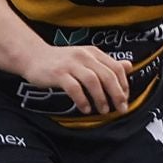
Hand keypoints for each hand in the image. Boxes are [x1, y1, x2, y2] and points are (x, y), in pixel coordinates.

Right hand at [14, 43, 131, 115]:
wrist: (33, 57)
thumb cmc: (62, 61)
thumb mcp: (86, 59)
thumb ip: (106, 64)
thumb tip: (129, 66)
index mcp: (93, 53)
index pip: (116, 68)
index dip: (124, 85)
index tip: (125, 99)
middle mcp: (84, 56)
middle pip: (107, 75)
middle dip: (117, 94)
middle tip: (120, 108)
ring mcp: (70, 64)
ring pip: (93, 81)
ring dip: (101, 98)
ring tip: (103, 110)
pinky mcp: (58, 74)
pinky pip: (74, 88)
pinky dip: (82, 100)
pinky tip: (86, 108)